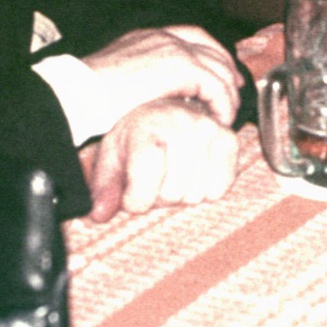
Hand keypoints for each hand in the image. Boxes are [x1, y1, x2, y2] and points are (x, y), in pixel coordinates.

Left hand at [80, 98, 238, 220]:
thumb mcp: (112, 158)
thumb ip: (105, 188)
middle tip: (155, 180)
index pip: (145, 183)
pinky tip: (194, 175)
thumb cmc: (136, 138)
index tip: (131, 196)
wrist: (167, 111)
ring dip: (182, 194)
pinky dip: (206, 191)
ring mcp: (207, 130)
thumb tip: (98, 214)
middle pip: (172, 194)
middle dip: (159, 198)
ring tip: (174, 175)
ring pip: (195, 195)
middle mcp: (180, 124)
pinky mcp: (228, 140)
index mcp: (146, 127)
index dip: (136, 201)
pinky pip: (219, 189)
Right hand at [81, 26, 241, 127]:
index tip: (223, 73)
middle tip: (234, 94)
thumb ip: (144, 77)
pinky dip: (223, 104)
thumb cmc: (91, 94)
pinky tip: (220, 119)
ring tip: (226, 115)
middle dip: (228, 72)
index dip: (214, 53)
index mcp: (149, 35)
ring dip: (227, 93)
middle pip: (213, 49)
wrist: (80, 93)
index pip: (194, 36)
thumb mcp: (121, 76)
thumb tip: (156, 92)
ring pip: (219, 68)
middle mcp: (165, 37)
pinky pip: (216, 86)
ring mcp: (175, 49)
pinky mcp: (183, 68)